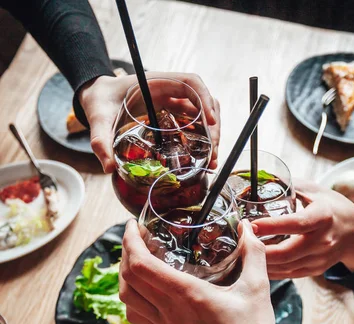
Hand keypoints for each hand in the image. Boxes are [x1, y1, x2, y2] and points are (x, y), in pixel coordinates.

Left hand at [79, 72, 219, 172]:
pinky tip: (202, 159)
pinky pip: (193, 125)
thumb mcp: (98, 119)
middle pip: (203, 103)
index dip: (204, 99)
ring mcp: (172, 104)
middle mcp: (169, 92)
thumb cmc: (100, 101)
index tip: (210, 121)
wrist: (98, 98)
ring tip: (211, 161)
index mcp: (156, 83)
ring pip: (202, 116)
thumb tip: (109, 167)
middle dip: (213, 128)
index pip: (190, 83)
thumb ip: (101, 140)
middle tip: (213, 153)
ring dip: (211, 137)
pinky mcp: (172, 116)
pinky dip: (201, 141)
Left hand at [119, 219, 279, 323]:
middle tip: (137, 236)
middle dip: (126, 251)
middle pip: (128, 277)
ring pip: (127, 297)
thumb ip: (254, 253)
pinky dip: (131, 297)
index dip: (130, 241)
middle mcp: (169, 310)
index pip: (141, 264)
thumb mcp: (258, 287)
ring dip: (125, 274)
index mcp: (186, 294)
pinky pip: (135, 315)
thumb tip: (248, 227)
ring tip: (137, 258)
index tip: (133, 225)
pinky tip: (144, 288)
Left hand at [252, 180, 353, 278]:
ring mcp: (320, 258)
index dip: (271, 226)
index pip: (294, 224)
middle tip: (240, 242)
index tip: (250, 224)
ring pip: (285, 267)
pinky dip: (271, 270)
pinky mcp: (315, 270)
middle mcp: (322, 241)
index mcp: (323, 217)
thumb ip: (291, 186)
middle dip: (259, 250)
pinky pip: (289, 274)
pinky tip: (257, 264)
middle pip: (286, 253)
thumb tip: (261, 178)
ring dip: (261, 263)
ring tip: (243, 254)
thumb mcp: (317, 191)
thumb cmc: (334, 208)